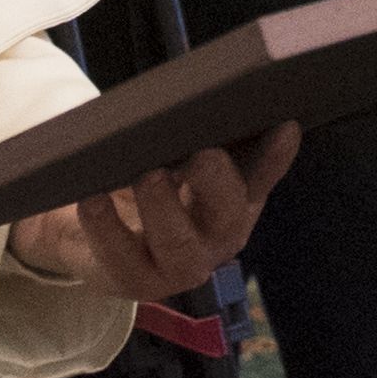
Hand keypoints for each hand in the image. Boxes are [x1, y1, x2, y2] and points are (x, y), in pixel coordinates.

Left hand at [8, 123, 301, 299]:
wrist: (95, 230)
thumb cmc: (145, 180)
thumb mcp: (172, 155)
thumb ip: (192, 133)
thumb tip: (196, 96)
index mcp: (236, 199)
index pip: (262, 175)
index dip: (275, 157)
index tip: (283, 126)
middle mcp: (218, 236)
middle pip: (227, 212)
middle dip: (216, 180)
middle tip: (202, 153)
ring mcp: (181, 265)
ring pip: (178, 245)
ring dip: (163, 208)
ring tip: (148, 176)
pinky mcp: (137, 281)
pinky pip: (122, 258)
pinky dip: (106, 227)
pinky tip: (93, 199)